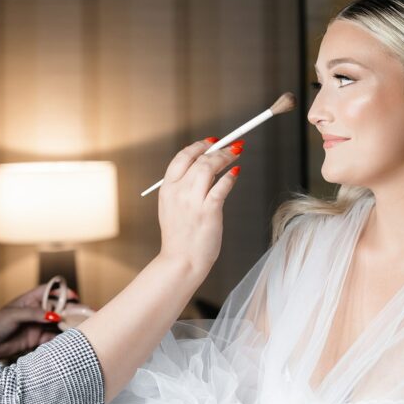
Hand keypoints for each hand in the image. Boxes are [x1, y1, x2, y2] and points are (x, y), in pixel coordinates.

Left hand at [0, 284, 79, 359]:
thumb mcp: (14, 315)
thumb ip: (35, 314)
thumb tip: (54, 316)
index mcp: (29, 300)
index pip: (49, 291)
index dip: (62, 292)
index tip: (74, 296)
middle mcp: (36, 312)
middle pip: (58, 308)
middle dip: (72, 309)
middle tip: (86, 312)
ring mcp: (37, 325)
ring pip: (58, 323)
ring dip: (70, 324)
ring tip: (84, 326)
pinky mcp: (37, 339)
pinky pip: (53, 338)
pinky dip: (62, 339)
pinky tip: (71, 339)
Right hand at [157, 138, 241, 285]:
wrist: (181, 261)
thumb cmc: (181, 237)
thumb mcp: (173, 208)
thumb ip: (184, 188)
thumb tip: (204, 169)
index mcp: (167, 189)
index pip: (181, 157)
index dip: (197, 146)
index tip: (210, 142)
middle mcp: (178, 192)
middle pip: (198, 159)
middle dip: (217, 149)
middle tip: (232, 146)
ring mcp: (193, 201)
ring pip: (209, 168)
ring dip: (226, 157)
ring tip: (236, 153)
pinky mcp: (208, 212)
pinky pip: (222, 187)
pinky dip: (230, 177)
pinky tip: (236, 173)